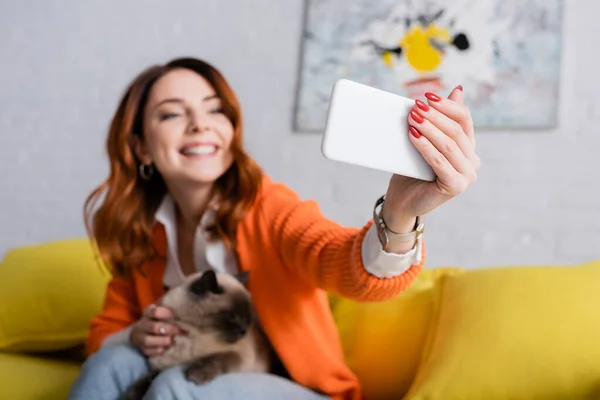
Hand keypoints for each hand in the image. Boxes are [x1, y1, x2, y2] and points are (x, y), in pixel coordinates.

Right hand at [130, 304, 185, 356]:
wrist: (143, 332)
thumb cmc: (159, 319)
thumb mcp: (162, 311)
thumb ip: (171, 309)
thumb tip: (185, 308)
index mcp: (148, 313)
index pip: (156, 312)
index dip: (168, 313)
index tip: (178, 316)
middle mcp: (142, 325)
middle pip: (154, 327)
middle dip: (170, 329)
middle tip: (182, 331)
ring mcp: (140, 338)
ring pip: (148, 340)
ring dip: (163, 341)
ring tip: (174, 341)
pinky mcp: (142, 349)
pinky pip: (148, 351)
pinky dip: (157, 351)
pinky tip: (166, 349)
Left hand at [382, 86, 480, 231]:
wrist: (403, 201)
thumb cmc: (413, 170)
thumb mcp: (426, 140)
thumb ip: (440, 120)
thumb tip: (458, 90)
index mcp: (469, 148)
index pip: (464, 119)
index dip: (447, 106)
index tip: (427, 96)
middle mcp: (472, 161)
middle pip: (456, 131)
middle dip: (435, 116)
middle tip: (416, 106)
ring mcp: (467, 176)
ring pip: (449, 145)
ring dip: (429, 128)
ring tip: (412, 117)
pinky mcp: (456, 187)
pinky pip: (440, 161)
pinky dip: (426, 146)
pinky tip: (413, 135)